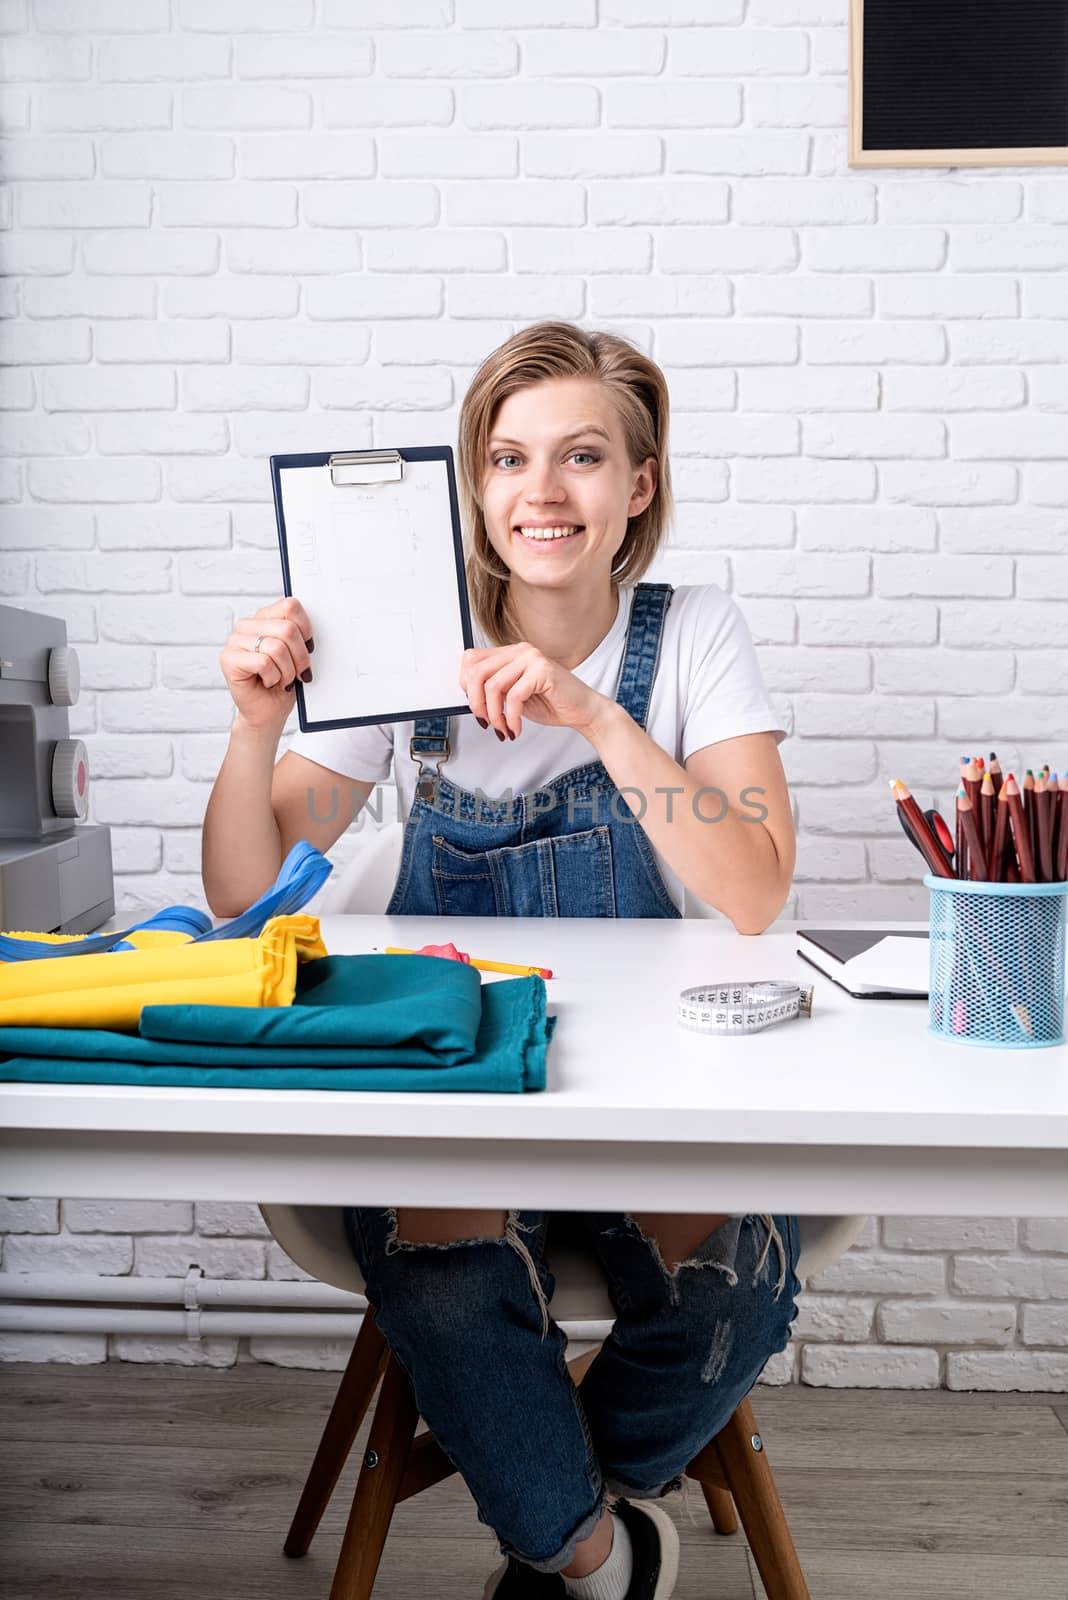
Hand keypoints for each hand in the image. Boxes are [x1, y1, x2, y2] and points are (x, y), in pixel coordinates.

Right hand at [220, 596, 314, 732]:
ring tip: (283, 680)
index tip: (309, 648)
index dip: (306, 630)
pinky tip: (269, 683)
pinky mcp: (229, 659)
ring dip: (287, 671)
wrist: (268, 713)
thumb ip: (299, 636)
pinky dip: (273, 677)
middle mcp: (247, 626)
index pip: (290, 606)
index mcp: (264, 617)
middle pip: (287, 629)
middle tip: (299, 673)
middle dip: (300, 657)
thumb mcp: (297, 655)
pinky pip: (263, 662)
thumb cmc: (284, 684)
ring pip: (276, 647)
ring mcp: (235, 641)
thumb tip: (310, 632)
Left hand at [459, 643, 611, 740]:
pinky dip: (511, 718)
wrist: (583, 711)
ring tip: (503, 728)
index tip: (476, 707)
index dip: (466, 685)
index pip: (472, 659)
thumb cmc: (552, 703)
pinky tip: (516, 728)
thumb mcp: (514, 695)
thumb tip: (469, 697)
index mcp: (512, 653)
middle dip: (476, 702)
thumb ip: (494, 690)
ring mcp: (532, 659)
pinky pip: (514, 696)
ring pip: (492, 685)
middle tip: (486, 721)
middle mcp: (521, 651)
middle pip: (477, 671)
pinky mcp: (543, 671)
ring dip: (494, 714)